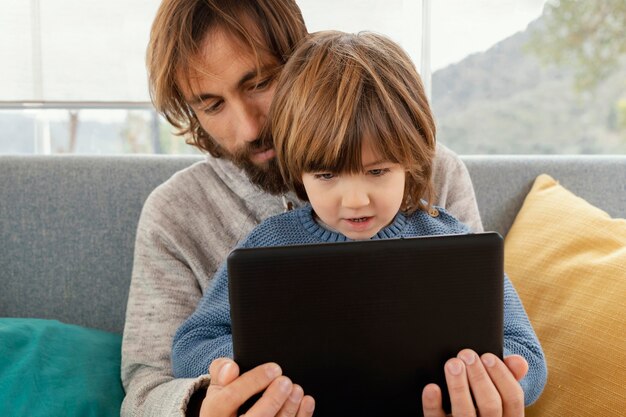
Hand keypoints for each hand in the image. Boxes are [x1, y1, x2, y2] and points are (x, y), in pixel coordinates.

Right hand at [199, 358, 314, 416]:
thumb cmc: (226, 403)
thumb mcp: (218, 387)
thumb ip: (221, 372)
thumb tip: (230, 368)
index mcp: (214, 413)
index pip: (230, 398)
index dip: (253, 381)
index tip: (274, 368)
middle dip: (272, 400)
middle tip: (286, 381)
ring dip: (288, 409)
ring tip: (297, 389)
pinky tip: (306, 402)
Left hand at [422, 350, 527, 416]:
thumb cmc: (480, 399)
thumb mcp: (497, 391)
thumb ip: (508, 376)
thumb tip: (519, 361)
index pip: (513, 399)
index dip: (502, 376)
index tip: (488, 356)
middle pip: (491, 406)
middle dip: (479, 377)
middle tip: (466, 354)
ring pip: (466, 413)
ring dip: (458, 386)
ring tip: (452, 363)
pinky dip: (434, 404)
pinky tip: (432, 387)